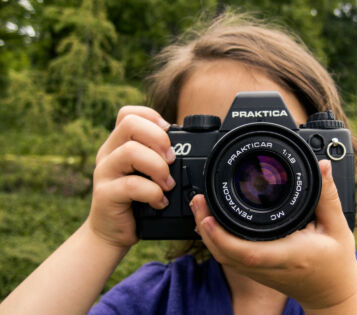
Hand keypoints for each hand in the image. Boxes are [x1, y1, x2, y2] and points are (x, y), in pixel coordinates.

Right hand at [88, 106, 175, 247]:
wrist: (112, 233)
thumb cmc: (135, 201)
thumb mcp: (148, 173)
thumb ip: (159, 156)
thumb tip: (191, 144)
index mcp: (118, 144)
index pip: (128, 113)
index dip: (152, 117)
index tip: (169, 133)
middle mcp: (108, 153)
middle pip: (130, 124)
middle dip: (159, 139)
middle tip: (172, 160)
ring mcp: (104, 173)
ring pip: (130, 151)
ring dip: (158, 167)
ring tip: (168, 184)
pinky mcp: (105, 194)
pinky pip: (131, 185)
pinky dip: (153, 193)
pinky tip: (160, 202)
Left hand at [190, 160, 356, 310]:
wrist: (332, 294)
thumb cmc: (336, 263)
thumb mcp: (338, 227)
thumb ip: (327, 195)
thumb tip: (321, 166)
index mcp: (288, 255)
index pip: (248, 251)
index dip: (222, 235)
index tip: (207, 216)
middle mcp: (268, 266)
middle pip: (226, 254)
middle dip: (206, 228)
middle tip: (199, 200)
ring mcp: (260, 272)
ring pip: (224, 257)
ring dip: (207, 234)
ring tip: (200, 206)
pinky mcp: (256, 271)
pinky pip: (229, 258)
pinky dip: (216, 241)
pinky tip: (211, 223)